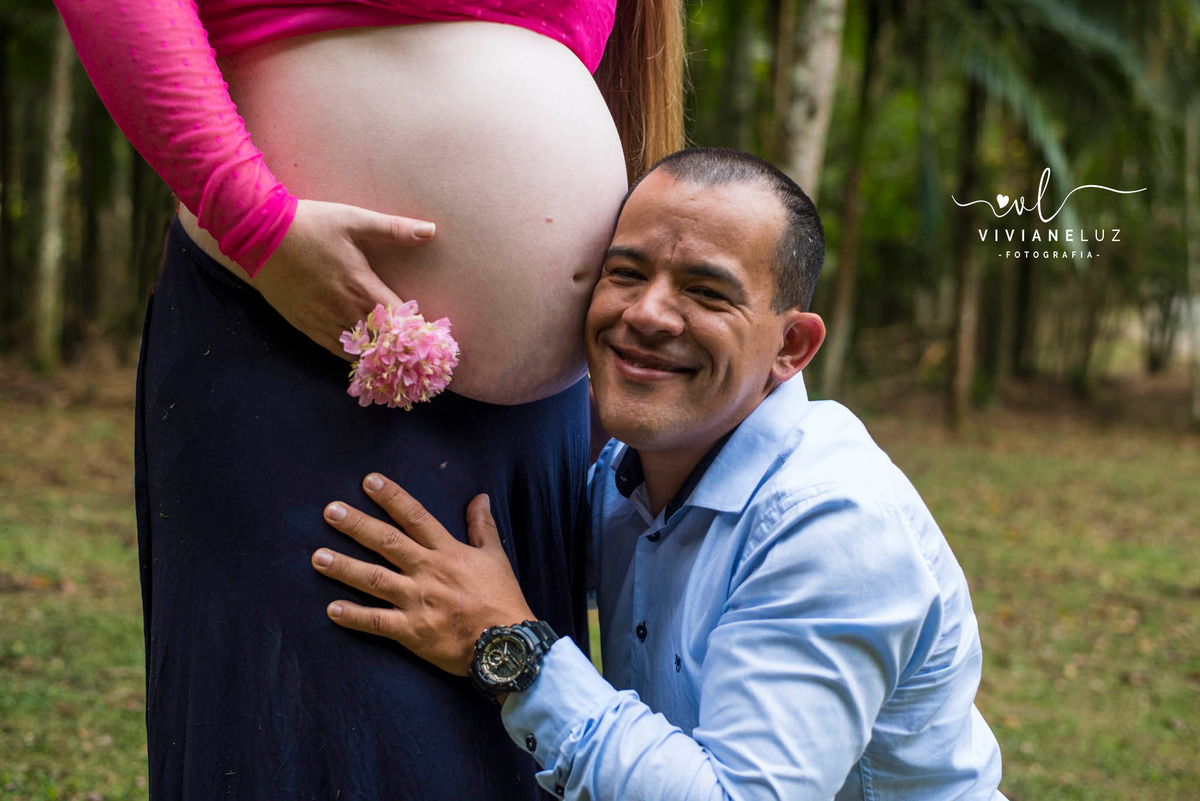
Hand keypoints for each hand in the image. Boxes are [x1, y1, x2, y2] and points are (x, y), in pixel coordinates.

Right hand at [251, 199, 435, 359]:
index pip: (400, 322)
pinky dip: (352, 357)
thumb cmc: (311, 224)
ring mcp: (323, 322)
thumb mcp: (354, 220)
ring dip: (376, 354)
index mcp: (363, 288)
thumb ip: (394, 229)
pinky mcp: (305, 326)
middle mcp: (345, 311)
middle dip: (400, 347)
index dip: (416, 331)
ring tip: (390, 355)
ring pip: (359, 354)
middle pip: (382, 343)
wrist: (260, 234)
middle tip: (414, 350)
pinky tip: (362, 354)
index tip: (428, 335)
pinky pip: (334, 352)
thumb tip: (430, 230)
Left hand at [312, 473, 534, 675]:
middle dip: (356, 525)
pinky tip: (331, 609)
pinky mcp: (411, 632)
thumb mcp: (495, 557)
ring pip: (374, 580)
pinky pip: (377, 622)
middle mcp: (427, 572)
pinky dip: (353, 617)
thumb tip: (480, 497)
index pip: (415, 516)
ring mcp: (417, 602)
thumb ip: (482, 526)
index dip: (392, 497)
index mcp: (447, 552)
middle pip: (387, 542)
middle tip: (330, 511)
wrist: (507, 644)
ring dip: (344, 567)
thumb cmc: (501, 599)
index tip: (369, 481)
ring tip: (318, 557)